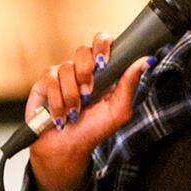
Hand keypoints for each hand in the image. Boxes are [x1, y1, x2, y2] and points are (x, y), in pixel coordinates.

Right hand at [26, 32, 154, 190]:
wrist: (67, 149)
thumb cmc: (93, 130)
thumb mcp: (118, 110)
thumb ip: (129, 84)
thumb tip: (147, 60)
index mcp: (101, 71)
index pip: (101, 42)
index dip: (102, 44)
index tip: (103, 61)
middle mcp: (80, 69)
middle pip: (82, 50)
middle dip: (86, 73)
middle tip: (88, 94)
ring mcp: (61, 75)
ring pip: (66, 68)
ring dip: (72, 96)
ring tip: (75, 113)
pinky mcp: (43, 83)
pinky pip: (50, 79)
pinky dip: (57, 102)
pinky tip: (60, 116)